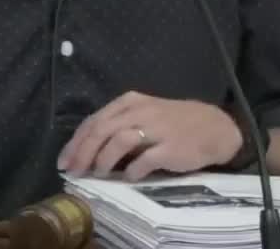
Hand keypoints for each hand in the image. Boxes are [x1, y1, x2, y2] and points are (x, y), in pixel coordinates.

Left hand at [57, 91, 241, 181]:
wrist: (214, 127)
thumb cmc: (174, 122)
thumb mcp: (144, 113)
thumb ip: (118, 125)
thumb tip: (86, 150)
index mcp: (130, 102)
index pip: (94, 120)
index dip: (76, 142)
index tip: (65, 161)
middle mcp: (140, 111)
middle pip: (102, 129)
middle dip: (83, 152)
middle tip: (74, 171)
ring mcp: (156, 128)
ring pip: (119, 141)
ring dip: (103, 160)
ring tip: (98, 174)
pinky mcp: (170, 147)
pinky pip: (145, 160)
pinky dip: (132, 170)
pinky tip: (128, 178)